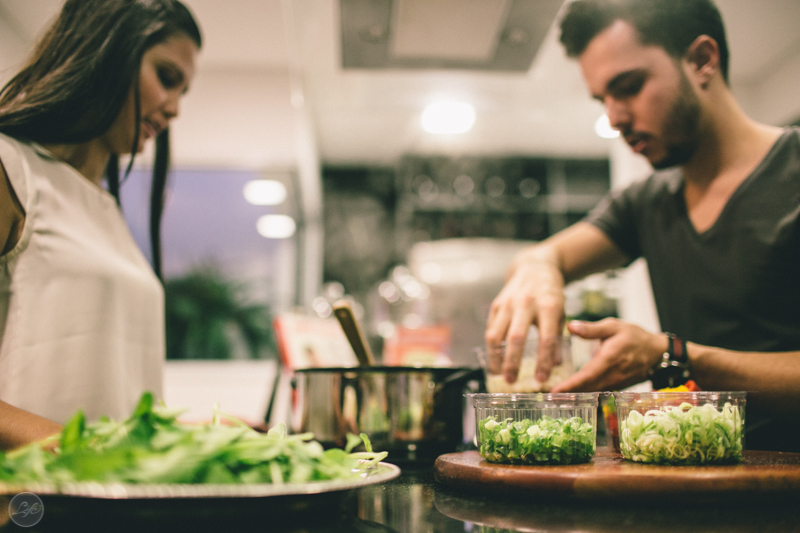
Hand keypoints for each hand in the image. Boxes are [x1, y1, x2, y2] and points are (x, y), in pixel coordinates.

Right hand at [485, 251, 565, 383]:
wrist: (534, 268)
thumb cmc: (551, 295)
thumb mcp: (561, 312)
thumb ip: (558, 337)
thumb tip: (555, 365)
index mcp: (549, 306)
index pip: (546, 339)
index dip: (543, 361)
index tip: (541, 379)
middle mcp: (526, 304)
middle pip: (516, 338)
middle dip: (512, 362)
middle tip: (512, 381)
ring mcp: (508, 303)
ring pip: (497, 334)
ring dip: (496, 357)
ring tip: (498, 374)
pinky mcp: (496, 304)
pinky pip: (491, 329)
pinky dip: (491, 346)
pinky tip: (494, 359)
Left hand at [551, 318, 666, 391]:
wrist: (657, 352)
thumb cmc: (634, 336)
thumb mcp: (614, 326)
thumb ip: (592, 328)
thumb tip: (570, 326)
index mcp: (609, 359)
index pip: (586, 375)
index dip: (570, 385)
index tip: (554, 391)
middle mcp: (611, 375)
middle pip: (586, 388)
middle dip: (566, 393)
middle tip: (545, 396)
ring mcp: (615, 383)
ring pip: (591, 392)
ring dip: (573, 396)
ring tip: (553, 397)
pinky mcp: (616, 387)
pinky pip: (598, 391)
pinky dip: (584, 394)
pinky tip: (571, 394)